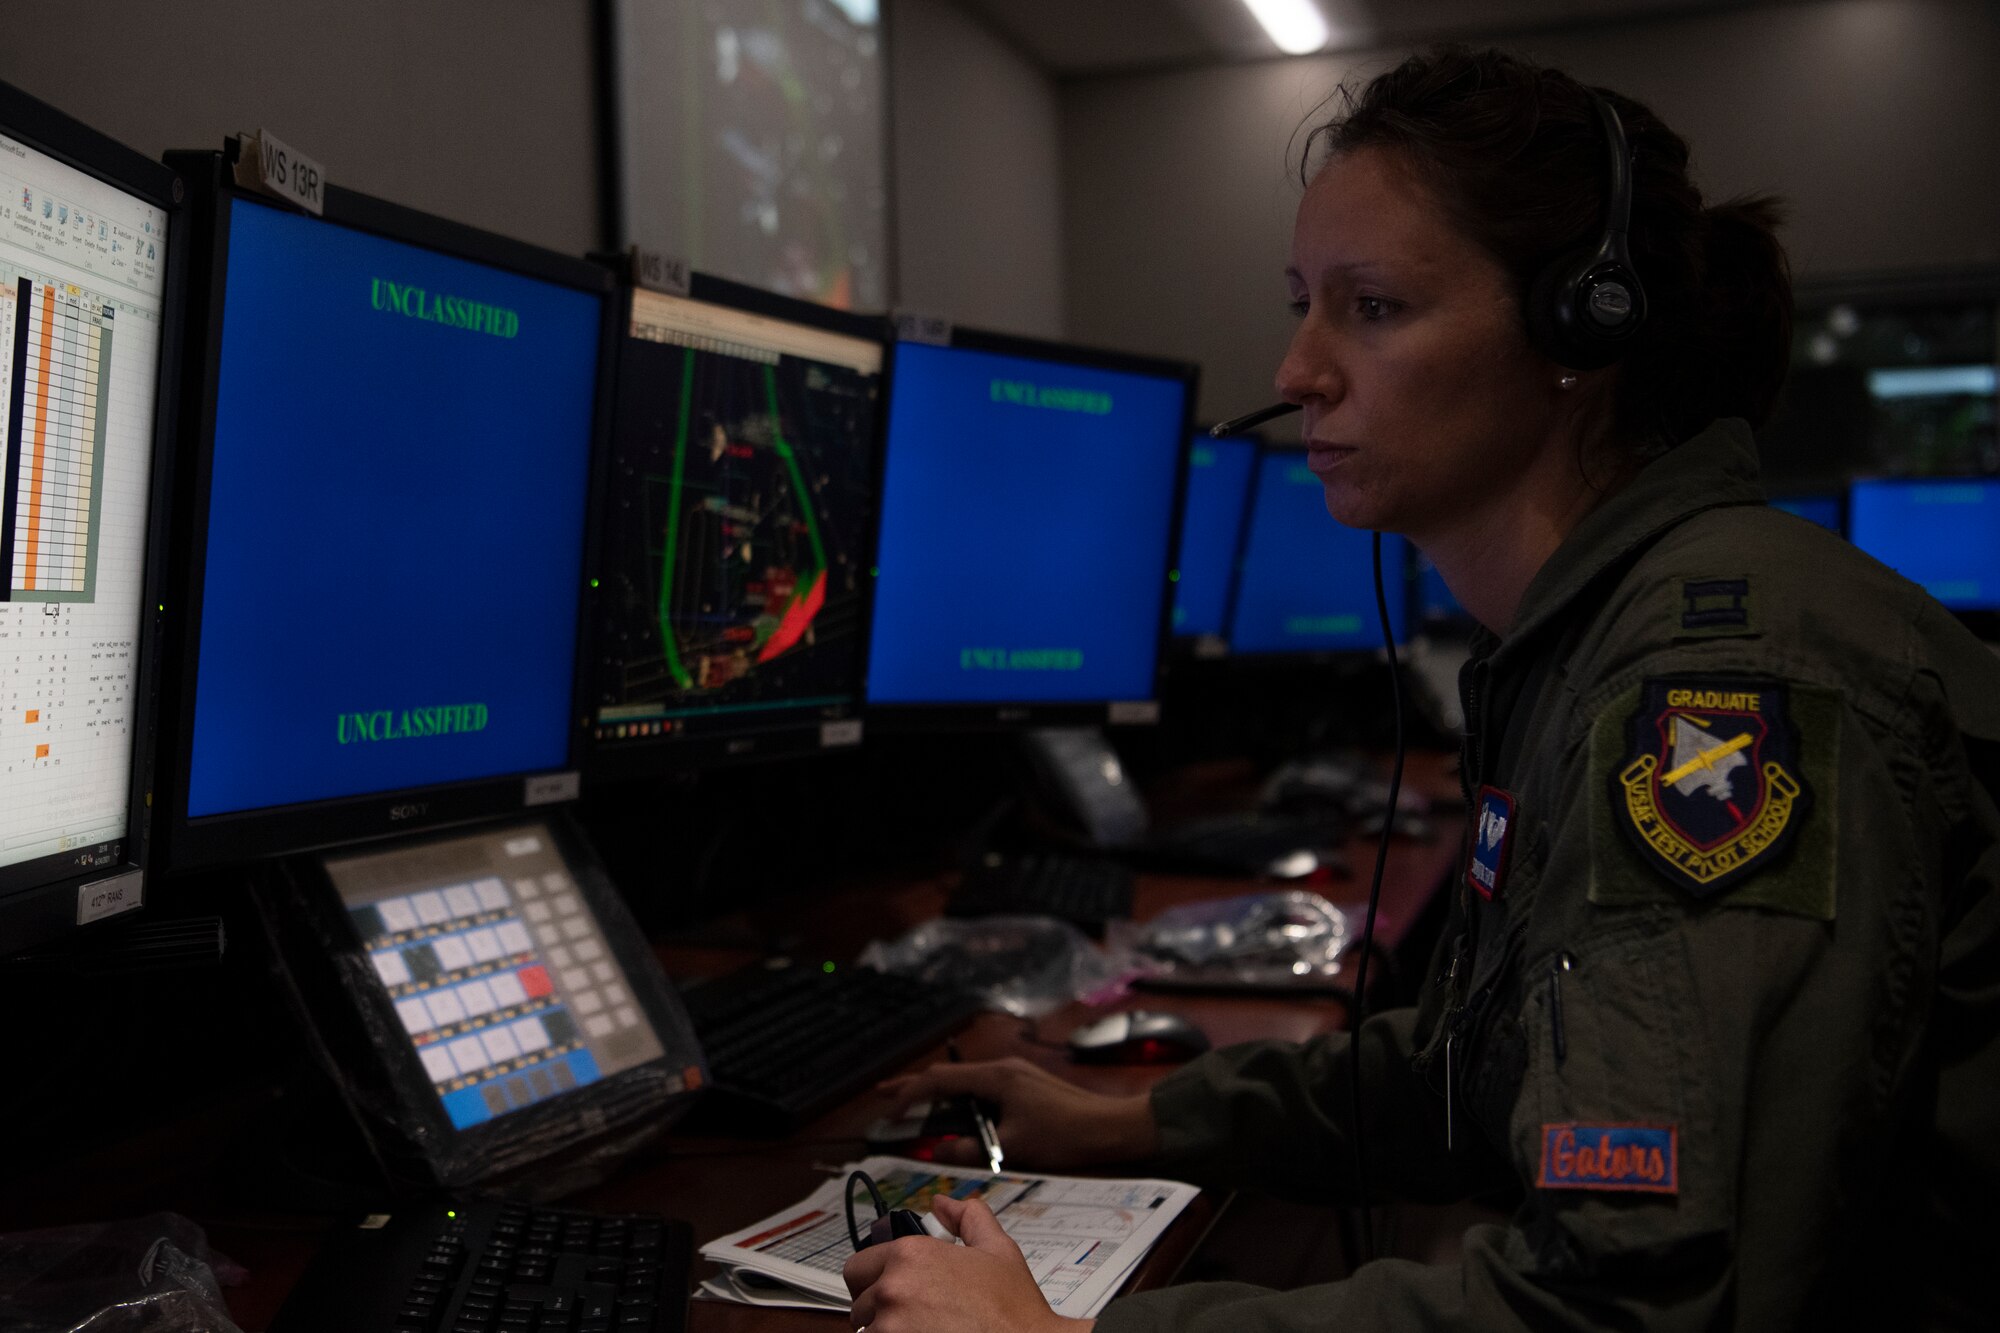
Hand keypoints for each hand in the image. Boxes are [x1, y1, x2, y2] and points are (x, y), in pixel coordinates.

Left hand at [843, 1195, 1090, 1332]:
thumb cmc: (1013, 1311)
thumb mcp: (998, 1250)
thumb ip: (968, 1217)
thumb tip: (944, 1203)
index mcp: (910, 1255)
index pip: (858, 1267)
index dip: (875, 1279)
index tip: (893, 1290)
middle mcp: (893, 1289)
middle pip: (858, 1303)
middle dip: (877, 1309)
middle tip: (908, 1316)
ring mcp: (890, 1327)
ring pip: (867, 1331)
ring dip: (887, 1332)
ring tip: (923, 1331)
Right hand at [876, 1056, 1158, 1170]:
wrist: (1110, 1127)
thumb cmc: (1067, 1134)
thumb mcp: (1013, 1147)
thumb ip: (971, 1149)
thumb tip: (938, 1149)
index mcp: (996, 1077)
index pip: (940, 1080)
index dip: (911, 1094)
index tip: (891, 1110)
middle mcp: (1002, 1070)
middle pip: (948, 1076)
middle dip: (916, 1087)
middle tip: (885, 1095)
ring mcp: (1014, 1077)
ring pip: (965, 1084)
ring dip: (939, 1097)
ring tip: (912, 1108)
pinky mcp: (1023, 1088)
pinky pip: (982, 1092)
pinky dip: (961, 1103)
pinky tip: (954, 1115)